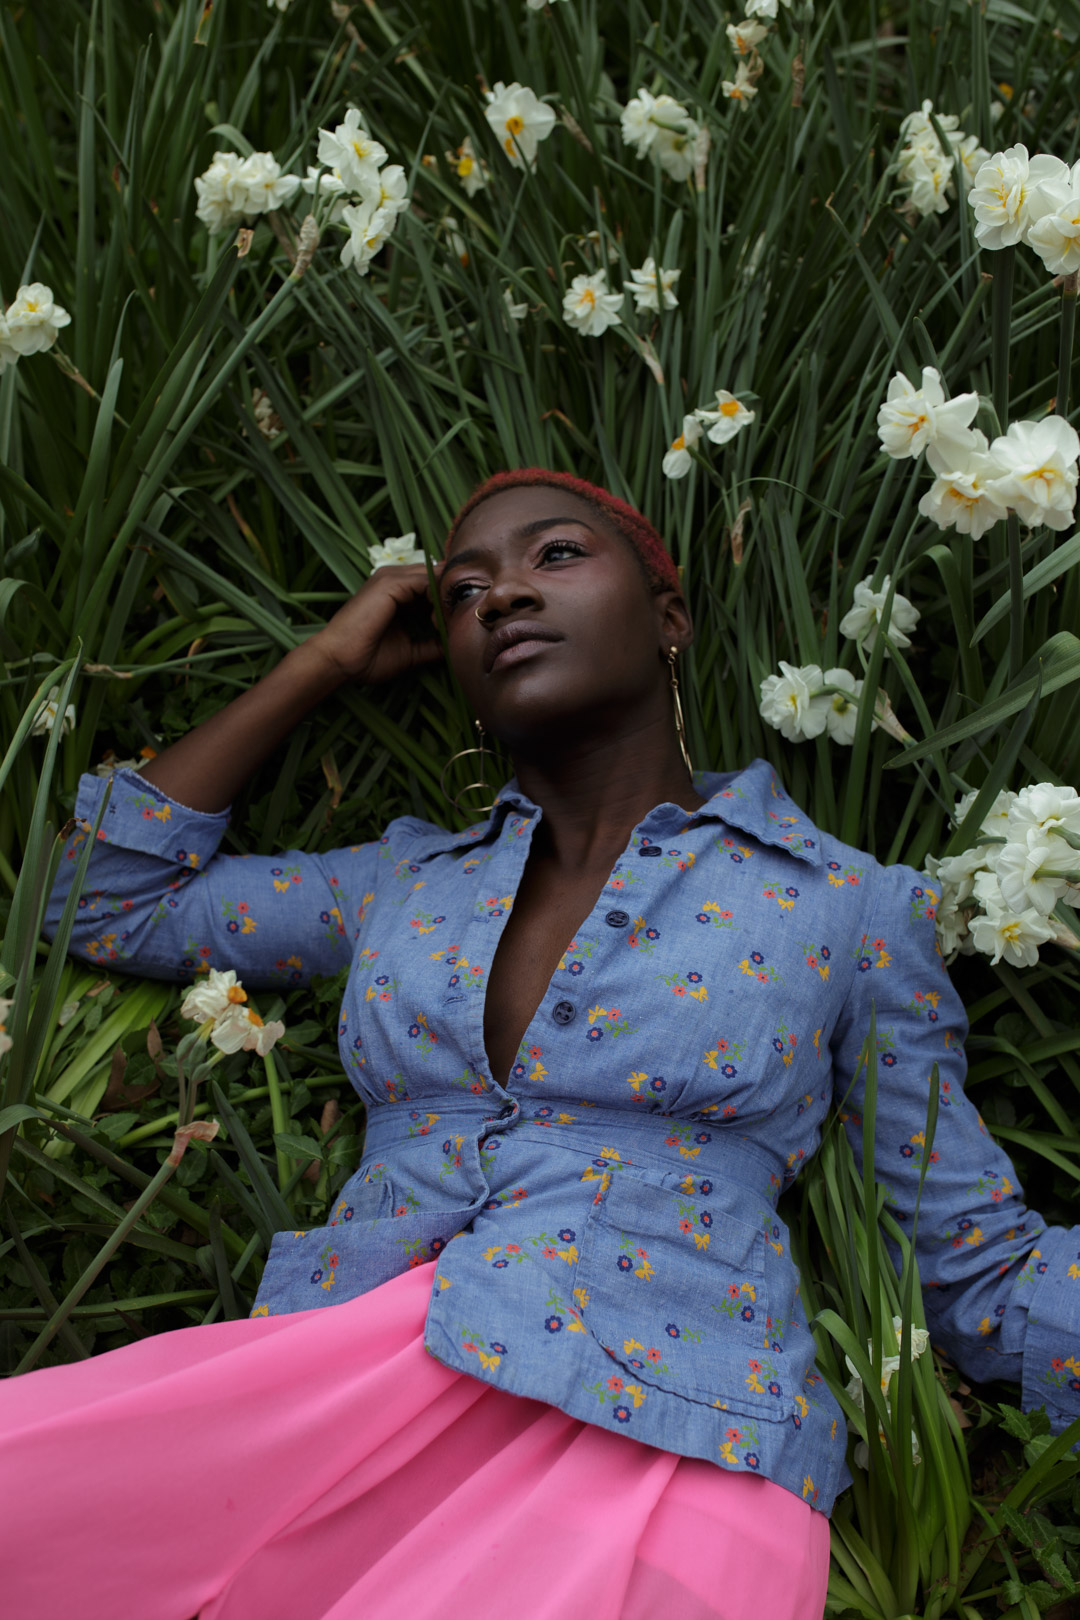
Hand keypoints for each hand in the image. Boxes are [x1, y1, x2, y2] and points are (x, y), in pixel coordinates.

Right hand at [307, 561, 445, 685]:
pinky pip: (427, 580)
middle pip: (438, 576)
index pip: (435, 585)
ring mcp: (391, 577)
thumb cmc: (366, 658)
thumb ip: (432, 645)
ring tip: (446, 626)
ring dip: (446, 599)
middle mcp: (395, 579)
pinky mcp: (390, 582)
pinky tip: (437, 621)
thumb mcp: (409, 651)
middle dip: (452, 599)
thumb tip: (454, 645)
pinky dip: (438, 599)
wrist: (338, 660)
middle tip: (458, 625)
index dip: (450, 603)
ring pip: (435, 576)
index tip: (456, 628)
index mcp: (398, 592)